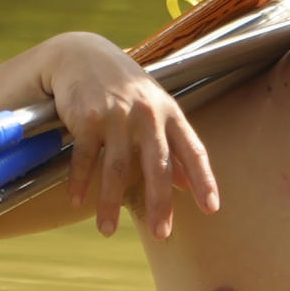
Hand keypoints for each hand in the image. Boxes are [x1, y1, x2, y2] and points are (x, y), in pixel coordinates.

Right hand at [35, 33, 219, 239]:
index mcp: (170, 114)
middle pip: (157, 165)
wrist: (83, 55)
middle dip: (160, 203)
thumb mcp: (155, 111)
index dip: (203, 180)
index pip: (193, 151)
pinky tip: (78, 202)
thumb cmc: (125, 89)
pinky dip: (80, 182)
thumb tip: (188, 186)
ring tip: (107, 231)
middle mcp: (147, 115)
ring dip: (110, 203)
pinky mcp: (88, 118)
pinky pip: (85, 158)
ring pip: (117, 168)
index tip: (211, 209)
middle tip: (160, 235)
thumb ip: (173, 147)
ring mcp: (117, 116)